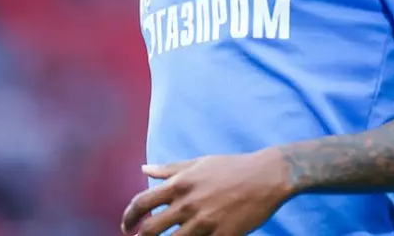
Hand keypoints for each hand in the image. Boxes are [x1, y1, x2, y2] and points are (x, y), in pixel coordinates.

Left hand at [121, 149, 292, 235]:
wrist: (267, 176)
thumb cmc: (232, 167)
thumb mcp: (199, 163)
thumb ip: (169, 169)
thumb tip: (144, 169)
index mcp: (180, 184)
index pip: (141, 203)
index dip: (128, 217)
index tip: (127, 226)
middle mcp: (188, 204)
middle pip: (151, 230)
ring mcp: (205, 222)